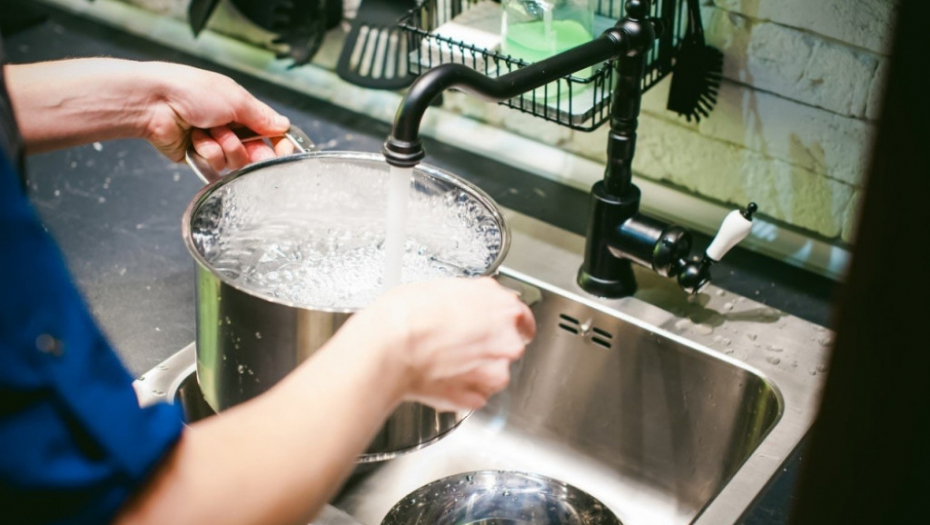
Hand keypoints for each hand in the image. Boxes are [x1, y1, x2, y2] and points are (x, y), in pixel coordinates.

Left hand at [141, 62, 294, 171]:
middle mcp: (230, 128)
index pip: (270, 133)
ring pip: (236, 161)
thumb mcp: (235, 98)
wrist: (154, 102)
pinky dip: (207, 151)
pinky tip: (194, 138)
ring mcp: (215, 144)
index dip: (280, 144)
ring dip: (225, 146)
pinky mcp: (199, 158)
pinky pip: (215, 166)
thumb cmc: (191, 91)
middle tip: (239, 140)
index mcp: (241, 110)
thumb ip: (262, 116)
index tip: (285, 151)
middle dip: (249, 149)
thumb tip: (284, 125)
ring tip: (207, 130)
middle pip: (256, 153)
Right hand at [336, 278, 535, 410]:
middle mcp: (507, 341)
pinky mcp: (477, 397)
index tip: (499, 329)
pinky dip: (460, 388)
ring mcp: (494, 372)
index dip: (507, 323)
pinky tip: (439, 376)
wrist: (389, 346)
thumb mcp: (449, 287)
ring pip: (492, 373)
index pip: (523, 318)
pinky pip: (474, 393)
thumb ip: (475, 298)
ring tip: (444, 361)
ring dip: (474, 370)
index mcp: (503, 309)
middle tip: (459, 344)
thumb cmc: (409, 314)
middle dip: (488, 347)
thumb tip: (476, 303)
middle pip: (507, 346)